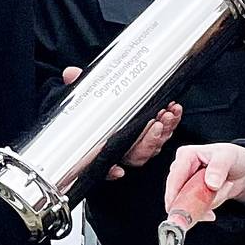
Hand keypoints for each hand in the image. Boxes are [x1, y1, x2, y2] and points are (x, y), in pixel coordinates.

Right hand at [62, 66, 180, 179]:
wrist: (111, 101)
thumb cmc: (97, 107)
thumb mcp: (86, 96)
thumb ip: (78, 86)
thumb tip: (70, 73)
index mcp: (106, 146)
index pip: (105, 164)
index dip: (111, 171)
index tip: (117, 171)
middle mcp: (124, 149)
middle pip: (138, 154)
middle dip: (149, 141)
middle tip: (154, 124)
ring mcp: (141, 142)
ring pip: (155, 145)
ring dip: (164, 130)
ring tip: (167, 113)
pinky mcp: (156, 133)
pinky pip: (167, 132)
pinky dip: (173, 122)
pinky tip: (175, 110)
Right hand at [163, 143, 244, 221]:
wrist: (241, 169)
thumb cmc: (232, 157)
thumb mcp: (228, 157)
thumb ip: (219, 167)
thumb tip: (210, 184)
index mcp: (185, 156)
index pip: (175, 177)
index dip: (173, 194)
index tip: (177, 210)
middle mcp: (181, 170)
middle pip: (179, 194)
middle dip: (200, 199)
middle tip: (219, 192)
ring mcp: (185, 184)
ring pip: (189, 204)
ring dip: (210, 202)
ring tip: (226, 187)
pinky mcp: (191, 196)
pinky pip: (195, 210)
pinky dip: (208, 209)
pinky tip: (219, 201)